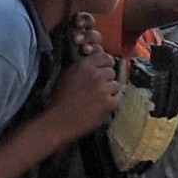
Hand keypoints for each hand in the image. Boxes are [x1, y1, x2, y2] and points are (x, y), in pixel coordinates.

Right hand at [47, 13, 120, 138]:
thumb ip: (83, 67)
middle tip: (98, 88)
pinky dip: (112, 103)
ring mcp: (103, 89)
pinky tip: (102, 106)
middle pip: (112, 72)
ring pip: (116, 85)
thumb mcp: (68, 75)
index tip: (103, 71)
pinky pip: (118, 99)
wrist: (59, 120)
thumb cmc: (60, 99)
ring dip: (110, 91)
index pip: (106, 57)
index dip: (106, 65)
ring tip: (99, 99)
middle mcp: (95, 74)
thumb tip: (97, 65)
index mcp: (84, 65)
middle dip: (107, 79)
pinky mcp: (108, 103)